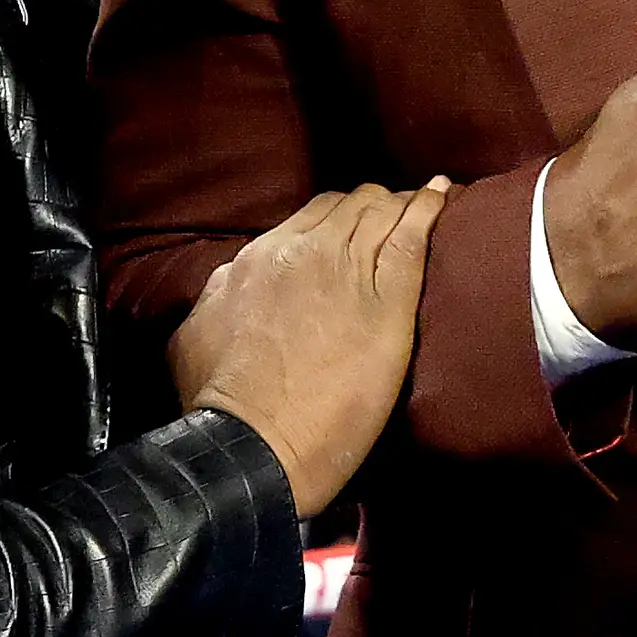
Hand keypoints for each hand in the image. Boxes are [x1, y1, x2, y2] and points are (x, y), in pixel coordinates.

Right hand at [173, 180, 452, 515]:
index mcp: (260, 258)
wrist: (254, 442)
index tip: (352, 227)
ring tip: (423, 203)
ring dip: (403, 205)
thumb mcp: (194, 333)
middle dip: (375, 205)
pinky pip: (411, 239)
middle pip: (352, 206)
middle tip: (394, 216)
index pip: (313, 215)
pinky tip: (442, 194)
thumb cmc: (218, 402)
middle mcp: (305, 253)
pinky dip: (429, 209)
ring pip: (382, 213)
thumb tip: (234, 280)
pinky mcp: (387, 304)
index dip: (339, 216)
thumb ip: (220, 294)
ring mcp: (347, 273)